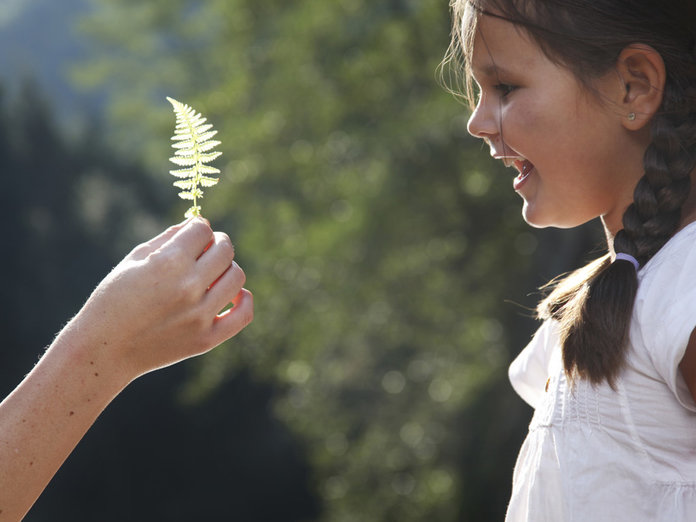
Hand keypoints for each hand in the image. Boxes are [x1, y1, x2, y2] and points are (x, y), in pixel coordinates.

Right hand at [63, 217, 252, 382]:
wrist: (105, 350)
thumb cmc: (114, 299)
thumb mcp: (134, 260)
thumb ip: (169, 238)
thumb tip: (199, 222)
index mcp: (168, 263)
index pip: (203, 229)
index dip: (198, 228)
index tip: (191, 236)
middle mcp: (188, 287)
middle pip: (225, 250)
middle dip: (216, 243)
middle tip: (205, 250)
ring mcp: (200, 315)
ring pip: (237, 276)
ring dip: (227, 269)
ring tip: (212, 274)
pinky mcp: (207, 339)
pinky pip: (244, 314)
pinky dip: (243, 300)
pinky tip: (233, 295)